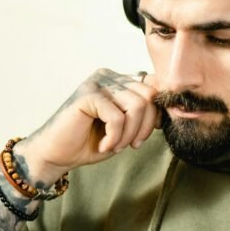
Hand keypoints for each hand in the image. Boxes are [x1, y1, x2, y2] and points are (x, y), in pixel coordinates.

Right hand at [15, 68, 160, 182]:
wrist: (57, 154)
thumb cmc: (91, 142)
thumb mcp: (126, 128)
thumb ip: (144, 113)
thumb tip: (171, 107)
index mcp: (120, 81)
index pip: (154, 87)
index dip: (156, 114)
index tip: (143, 136)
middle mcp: (109, 76)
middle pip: (150, 96)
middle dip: (145, 127)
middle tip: (131, 145)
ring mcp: (97, 82)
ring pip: (137, 106)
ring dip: (129, 134)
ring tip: (115, 146)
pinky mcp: (87, 94)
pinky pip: (117, 117)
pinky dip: (115, 137)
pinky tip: (104, 146)